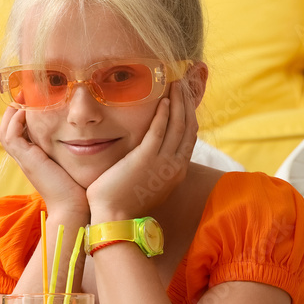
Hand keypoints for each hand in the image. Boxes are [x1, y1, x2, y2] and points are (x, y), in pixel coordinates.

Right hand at [0, 106, 89, 215]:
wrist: (75, 207)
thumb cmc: (80, 188)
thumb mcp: (74, 163)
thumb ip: (75, 150)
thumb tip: (90, 134)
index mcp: (35, 158)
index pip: (21, 133)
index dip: (23, 117)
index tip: (34, 100)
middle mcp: (27, 158)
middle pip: (8, 130)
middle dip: (14, 111)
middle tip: (24, 93)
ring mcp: (25, 160)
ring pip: (5, 131)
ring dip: (12, 113)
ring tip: (23, 96)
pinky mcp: (27, 160)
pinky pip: (11, 136)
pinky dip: (15, 121)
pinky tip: (27, 110)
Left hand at [86, 80, 196, 217]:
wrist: (114, 220)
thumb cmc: (123, 204)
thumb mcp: (147, 184)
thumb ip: (152, 167)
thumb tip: (149, 155)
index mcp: (176, 172)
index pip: (189, 137)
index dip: (189, 115)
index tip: (185, 99)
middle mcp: (175, 166)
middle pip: (189, 127)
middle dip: (188, 103)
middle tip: (184, 84)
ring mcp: (163, 163)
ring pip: (178, 125)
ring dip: (178, 102)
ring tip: (175, 84)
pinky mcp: (146, 159)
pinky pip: (159, 131)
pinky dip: (164, 114)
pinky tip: (163, 100)